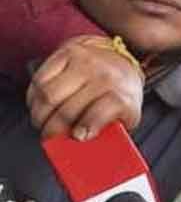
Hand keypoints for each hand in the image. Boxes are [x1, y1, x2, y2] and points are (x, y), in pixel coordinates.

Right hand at [25, 36, 143, 139]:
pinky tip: (38, 105)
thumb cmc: (120, 91)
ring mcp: (84, 63)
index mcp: (121, 95)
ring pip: (48, 95)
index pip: (101, 112)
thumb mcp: (127, 116)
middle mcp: (103, 77)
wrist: (119, 57)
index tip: (77, 137)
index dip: (87, 126)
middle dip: (53, 129)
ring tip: (41, 123)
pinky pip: (40, 79)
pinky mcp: (66, 53)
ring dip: (39, 115)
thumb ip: (112, 132)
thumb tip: (90, 148)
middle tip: (50, 137)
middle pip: (67, 109)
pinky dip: (33, 97)